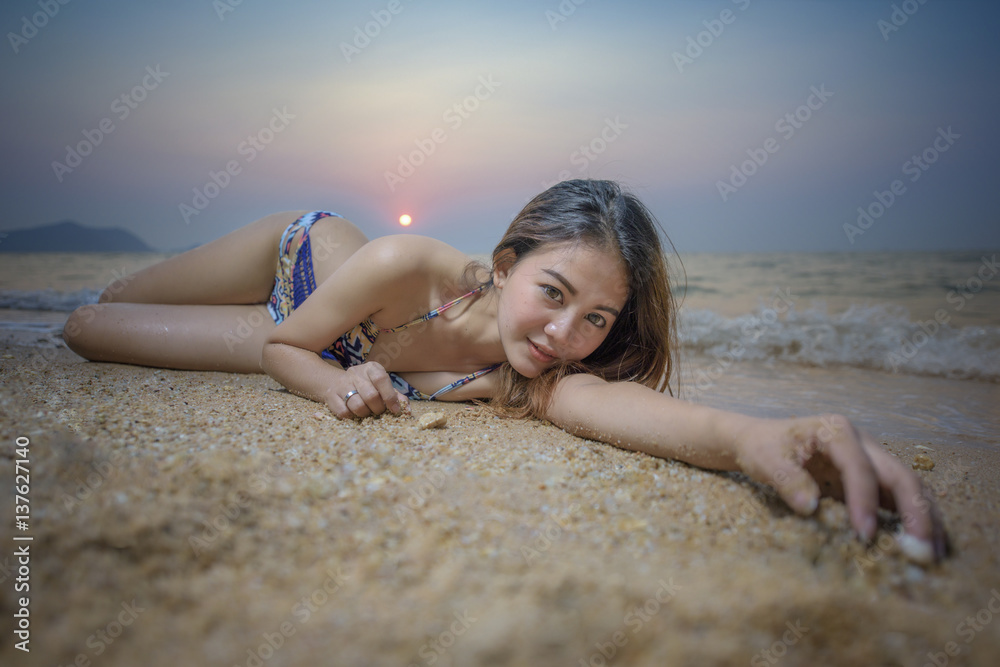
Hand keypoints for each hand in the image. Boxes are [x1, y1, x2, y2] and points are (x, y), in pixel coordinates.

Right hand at [326, 361, 409, 418]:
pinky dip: (352, 416)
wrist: (334, 382)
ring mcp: (342, 384)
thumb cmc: (365, 386)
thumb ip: (395, 395)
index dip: (390, 396)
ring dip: (365, 413)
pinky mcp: (331, 396)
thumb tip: (407, 410)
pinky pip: (344, 412)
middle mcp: (356, 373)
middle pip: (371, 396)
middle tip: (378, 411)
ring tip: (366, 412)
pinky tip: (354, 412)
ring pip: (357, 405)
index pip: (381, 379)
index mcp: (371, 368)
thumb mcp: (381, 386)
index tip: (394, 409)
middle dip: (377, 409)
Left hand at [733, 413, 946, 561]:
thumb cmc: (763, 447)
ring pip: (910, 486)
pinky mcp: (874, 478)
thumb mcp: (765, 460)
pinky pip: (901, 497)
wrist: (761, 440)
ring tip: (932, 555)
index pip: (860, 467)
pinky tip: (922, 546)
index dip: (865, 501)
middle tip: (920, 551)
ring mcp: (872, 459)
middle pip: (900, 475)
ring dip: (924, 519)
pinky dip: (915, 519)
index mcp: (837, 431)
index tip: (864, 535)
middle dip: (914, 512)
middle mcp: (863, 442)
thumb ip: (787, 480)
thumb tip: (811, 507)